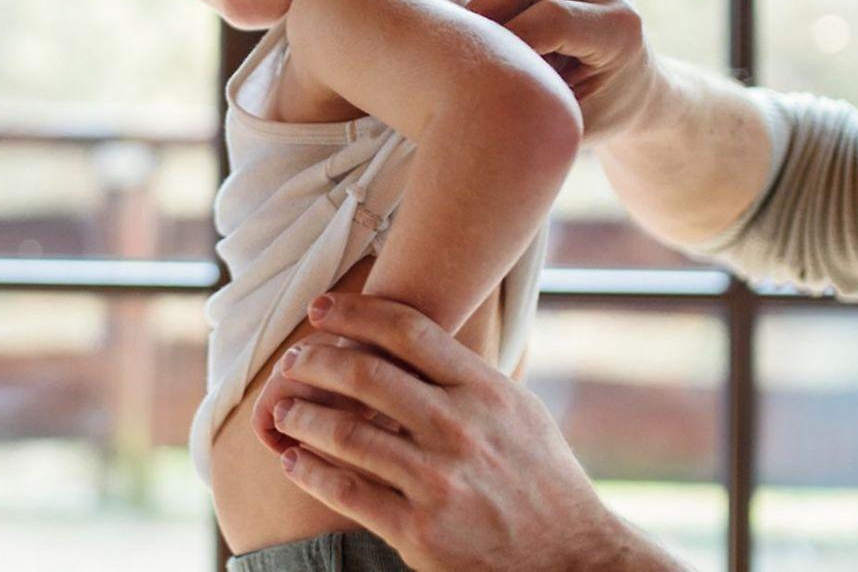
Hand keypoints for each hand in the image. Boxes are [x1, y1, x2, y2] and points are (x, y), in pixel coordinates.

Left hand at [273, 294, 686, 571]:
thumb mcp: (518, 412)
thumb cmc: (542, 479)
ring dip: (303, 418)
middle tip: (292, 363)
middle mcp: (460, 428)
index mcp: (485, 390)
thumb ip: (468, 377)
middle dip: (316, 362)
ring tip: (284, 412)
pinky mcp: (420, 531)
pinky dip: (311, 472)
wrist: (573, 557)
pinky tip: (294, 462)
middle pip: (367, 375)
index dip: (355, 314)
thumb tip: (413, 340)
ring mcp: (439, 481)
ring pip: (348, 434)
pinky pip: (348, 492)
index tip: (320, 310)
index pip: (408, 331)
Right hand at [467, 0, 660, 145]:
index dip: (505, 41)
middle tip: (458, 49)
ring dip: (485, 5)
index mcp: (620, 29)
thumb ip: (534, 108)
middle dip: (484, 7)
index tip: (477, 74)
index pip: (551, 19)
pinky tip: (500, 35)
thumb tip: (477, 99)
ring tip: (486, 50)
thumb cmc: (599, 118)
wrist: (634, 91)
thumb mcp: (572, 127)